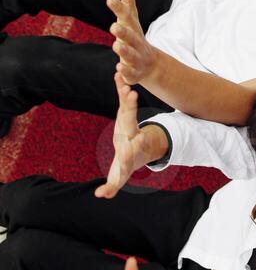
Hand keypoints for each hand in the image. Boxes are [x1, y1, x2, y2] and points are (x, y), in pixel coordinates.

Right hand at [95, 72, 156, 198]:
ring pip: (127, 108)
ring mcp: (128, 122)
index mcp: (130, 149)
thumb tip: (100, 196)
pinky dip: (120, 87)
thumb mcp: (120, 176)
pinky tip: (118, 74)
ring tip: (124, 83)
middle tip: (131, 96)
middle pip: (130, 122)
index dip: (133, 145)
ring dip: (126, 95)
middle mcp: (131, 133)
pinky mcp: (124, 113)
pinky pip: (122, 99)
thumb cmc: (127, 163)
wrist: (141, 150)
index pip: (132, 148)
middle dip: (130, 110)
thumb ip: (112, 186)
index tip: (137, 141)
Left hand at [107, 0, 157, 85]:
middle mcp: (136, 42)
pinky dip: (126, 71)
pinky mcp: (134, 73)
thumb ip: (127, 4)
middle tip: (113, 26)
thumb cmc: (135, 38)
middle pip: (130, 36)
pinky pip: (130, 72)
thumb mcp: (131, 22)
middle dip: (123, 31)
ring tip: (116, 45)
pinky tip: (118, 68)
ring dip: (124, 50)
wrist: (149, 64)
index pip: (126, 16)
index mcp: (133, 28)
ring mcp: (136, 58)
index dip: (119, 8)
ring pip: (131, 54)